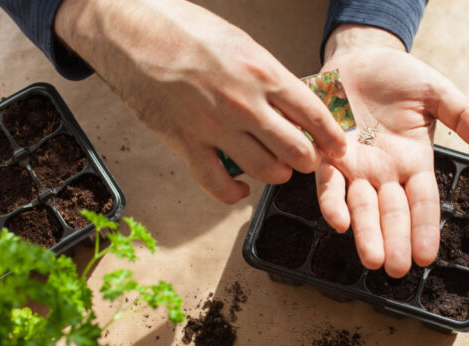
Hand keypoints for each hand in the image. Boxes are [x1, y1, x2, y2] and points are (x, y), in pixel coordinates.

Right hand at [55, 0, 346, 203]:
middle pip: (298, 151)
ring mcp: (215, 128)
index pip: (315, 115)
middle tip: (306, 158)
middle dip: (308, 159)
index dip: (333, 138)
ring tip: (276, 167)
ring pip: (266, 171)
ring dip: (277, 174)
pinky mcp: (186, 144)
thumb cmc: (184, 29)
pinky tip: (241, 187)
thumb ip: (268, 77)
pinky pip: (219, 186)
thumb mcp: (241, 43)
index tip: (337, 147)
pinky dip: (235, 192)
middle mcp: (245, 104)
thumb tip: (293, 104)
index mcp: (263, 73)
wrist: (131, 30)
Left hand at [318, 26, 468, 276]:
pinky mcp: (328, 154)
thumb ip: (463, 115)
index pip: (422, 202)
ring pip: (361, 206)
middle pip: (392, 212)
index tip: (427, 257)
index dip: (424, 229)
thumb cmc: (399, 76)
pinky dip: (332, 201)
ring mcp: (356, 166)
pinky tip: (338, 221)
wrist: (359, 56)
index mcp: (414, 162)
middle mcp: (385, 172)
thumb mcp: (436, 92)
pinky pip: (329, 182)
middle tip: (396, 270)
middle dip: (394, 241)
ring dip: (366, 233)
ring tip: (372, 259)